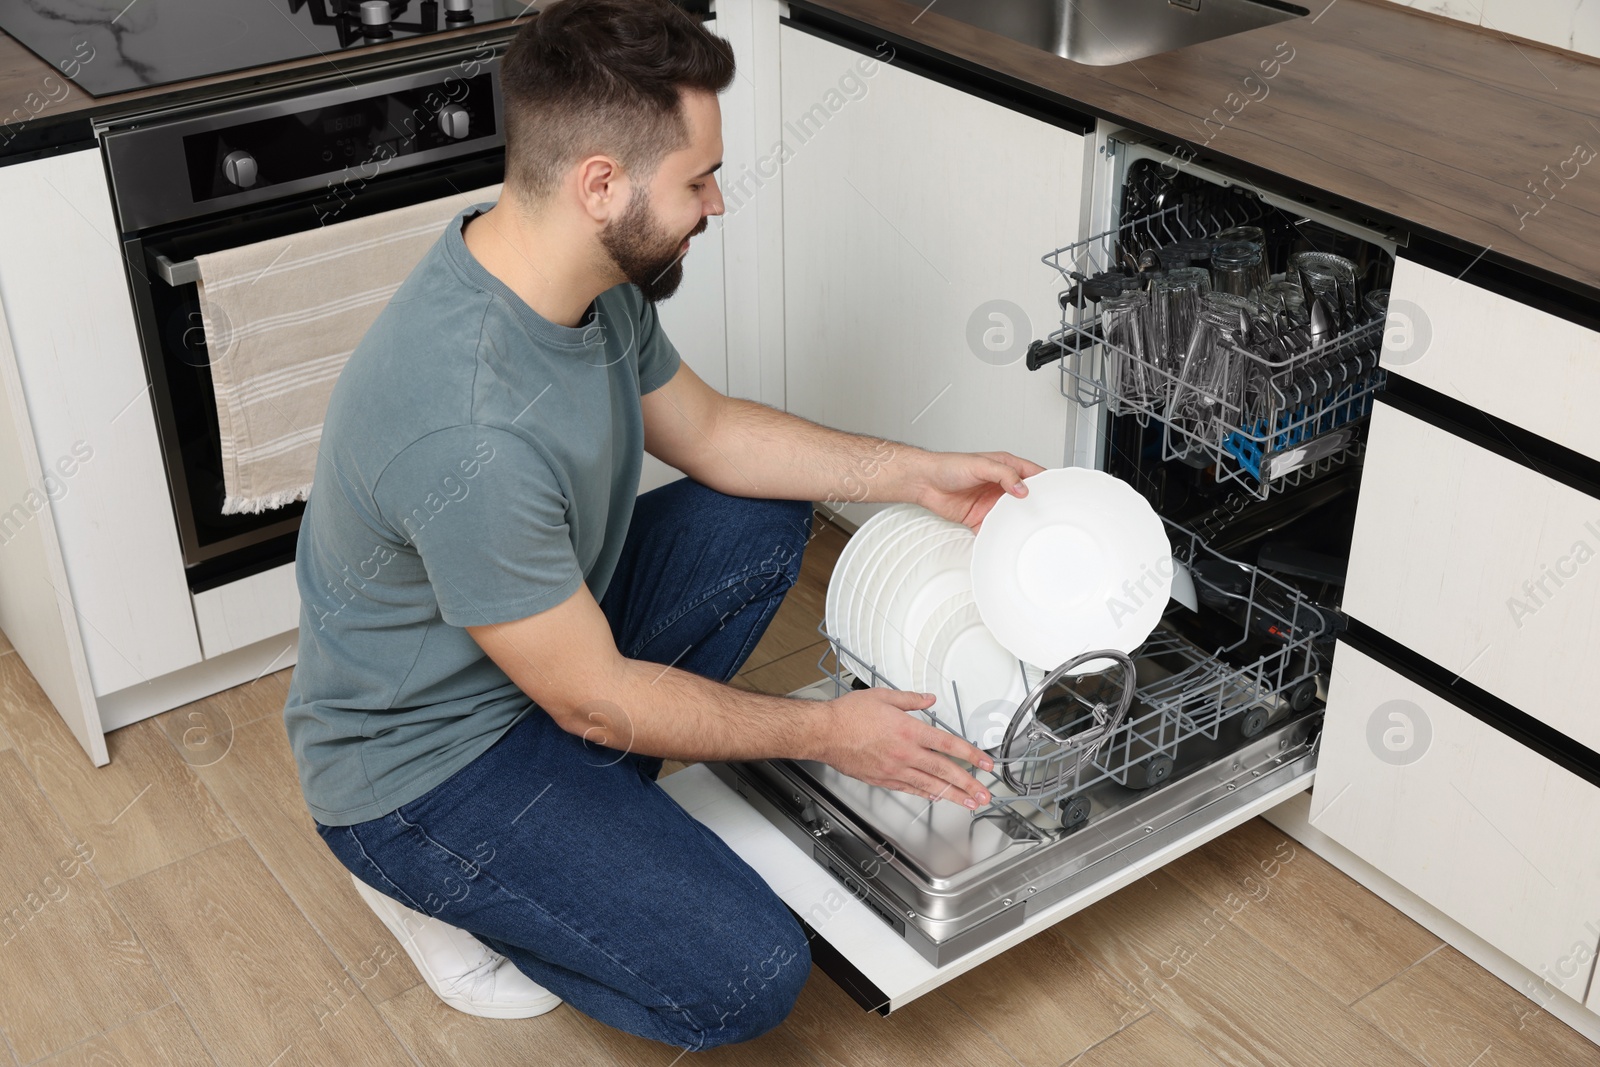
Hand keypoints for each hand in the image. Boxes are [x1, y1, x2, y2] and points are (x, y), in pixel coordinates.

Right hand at [816, 688, 994, 807]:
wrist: (825, 733)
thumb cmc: (848, 715)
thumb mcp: (884, 696)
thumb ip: (911, 700)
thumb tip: (929, 700)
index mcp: (909, 731)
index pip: (948, 745)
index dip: (971, 755)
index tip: (985, 763)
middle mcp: (905, 753)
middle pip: (944, 771)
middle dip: (968, 784)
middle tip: (984, 794)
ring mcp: (894, 769)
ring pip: (930, 786)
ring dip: (953, 795)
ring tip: (969, 803)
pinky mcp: (882, 779)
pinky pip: (910, 789)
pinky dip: (926, 794)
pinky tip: (937, 797)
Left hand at [915, 451, 1047, 532]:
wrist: (924, 482)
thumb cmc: (948, 466)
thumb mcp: (980, 464)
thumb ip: (1003, 474)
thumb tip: (1022, 488)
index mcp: (1005, 468)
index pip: (1033, 475)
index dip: (1046, 483)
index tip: (1058, 494)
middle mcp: (1000, 486)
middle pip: (1026, 499)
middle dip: (1037, 508)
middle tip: (1047, 518)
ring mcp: (991, 503)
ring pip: (1011, 517)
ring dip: (1018, 524)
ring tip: (1029, 532)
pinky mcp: (979, 518)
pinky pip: (993, 530)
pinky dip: (999, 537)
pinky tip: (1005, 542)